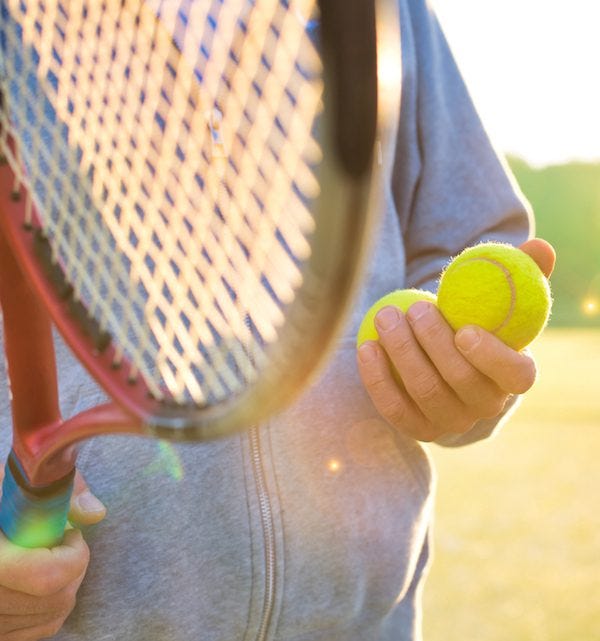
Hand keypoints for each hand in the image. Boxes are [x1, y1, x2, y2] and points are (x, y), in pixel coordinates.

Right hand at [0, 466, 104, 639]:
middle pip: (56, 598)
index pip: (45, 576)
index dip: (71, 554)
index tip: (68, 532)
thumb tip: (95, 513)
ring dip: (65, 584)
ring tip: (47, 556)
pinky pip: (42, 629)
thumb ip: (59, 491)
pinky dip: (52, 604)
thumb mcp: (20, 484)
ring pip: (54, 615)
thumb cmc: (2, 499)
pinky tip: (40, 578)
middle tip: (60, 542)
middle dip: (72, 566)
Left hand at [357, 238, 555, 441]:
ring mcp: (451, 421)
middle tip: (413, 308)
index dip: (492, 357)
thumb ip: (521, 272)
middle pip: (461, 380)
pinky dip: (378, 379)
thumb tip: (538, 246)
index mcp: (514, 376)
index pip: (516, 375)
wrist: (446, 359)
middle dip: (433, 342)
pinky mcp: (418, 428)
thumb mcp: (501, 297)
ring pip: (425, 392)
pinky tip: (366, 347)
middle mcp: (486, 405)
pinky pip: (395, 408)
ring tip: (385, 316)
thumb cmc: (477, 320)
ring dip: (402, 353)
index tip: (464, 329)